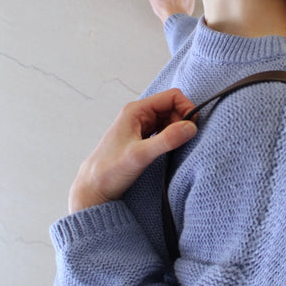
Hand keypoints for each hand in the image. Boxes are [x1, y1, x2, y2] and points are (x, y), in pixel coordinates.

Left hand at [68, 89, 196, 212]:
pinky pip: (163, 131)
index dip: (186, 109)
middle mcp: (138, 115)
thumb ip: (167, 140)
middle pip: (172, 107)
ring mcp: (140, 126)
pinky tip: (169, 150)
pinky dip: (171, 138)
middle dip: (182, 121)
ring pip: (169, 120)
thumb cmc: (109, 170)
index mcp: (136, 110)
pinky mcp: (141, 139)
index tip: (192, 128)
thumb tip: (191, 127)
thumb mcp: (140, 155)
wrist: (93, 188)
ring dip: (177, 130)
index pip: (171, 97)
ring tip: (175, 147)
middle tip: (184, 140)